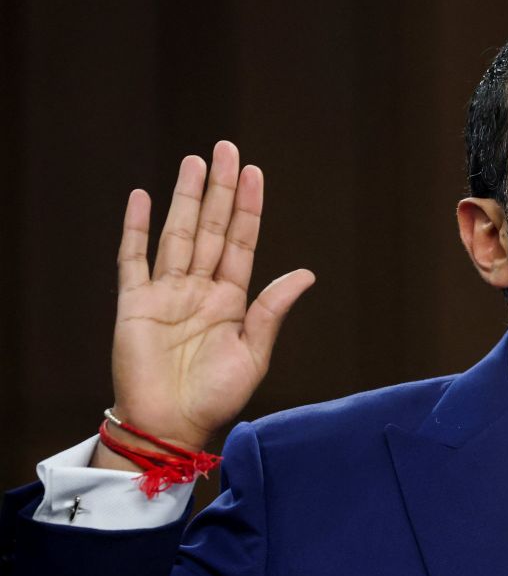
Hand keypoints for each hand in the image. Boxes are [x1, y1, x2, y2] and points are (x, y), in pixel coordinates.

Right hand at [94, 141, 314, 468]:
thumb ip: (272, 310)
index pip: (240, 241)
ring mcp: (166, 293)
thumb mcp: (254, 353)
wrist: (171, 427)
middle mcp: (199, 288)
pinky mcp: (135, 305)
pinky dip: (137, 229)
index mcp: (231, 299)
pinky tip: (144, 198)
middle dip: (218, 189)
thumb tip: (306, 273)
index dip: (247, 207)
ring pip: (177, 234)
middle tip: (226, 149)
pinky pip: (133, 259)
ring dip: (185, 198)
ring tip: (195, 162)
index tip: (254, 172)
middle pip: (210, 227)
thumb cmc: (216, 397)